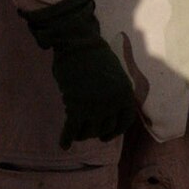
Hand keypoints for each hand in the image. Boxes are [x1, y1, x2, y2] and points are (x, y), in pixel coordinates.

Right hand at [22, 0, 139, 146]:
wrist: (77, 43)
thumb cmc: (93, 55)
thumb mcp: (114, 74)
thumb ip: (114, 93)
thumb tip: (107, 112)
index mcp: (125, 92)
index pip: (125, 121)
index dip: (115, 131)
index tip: (106, 137)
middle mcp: (113, 102)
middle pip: (105, 128)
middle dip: (95, 131)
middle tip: (87, 131)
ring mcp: (96, 106)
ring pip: (89, 131)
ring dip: (81, 134)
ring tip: (76, 132)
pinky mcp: (77, 107)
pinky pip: (72, 129)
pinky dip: (67, 138)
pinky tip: (64, 145)